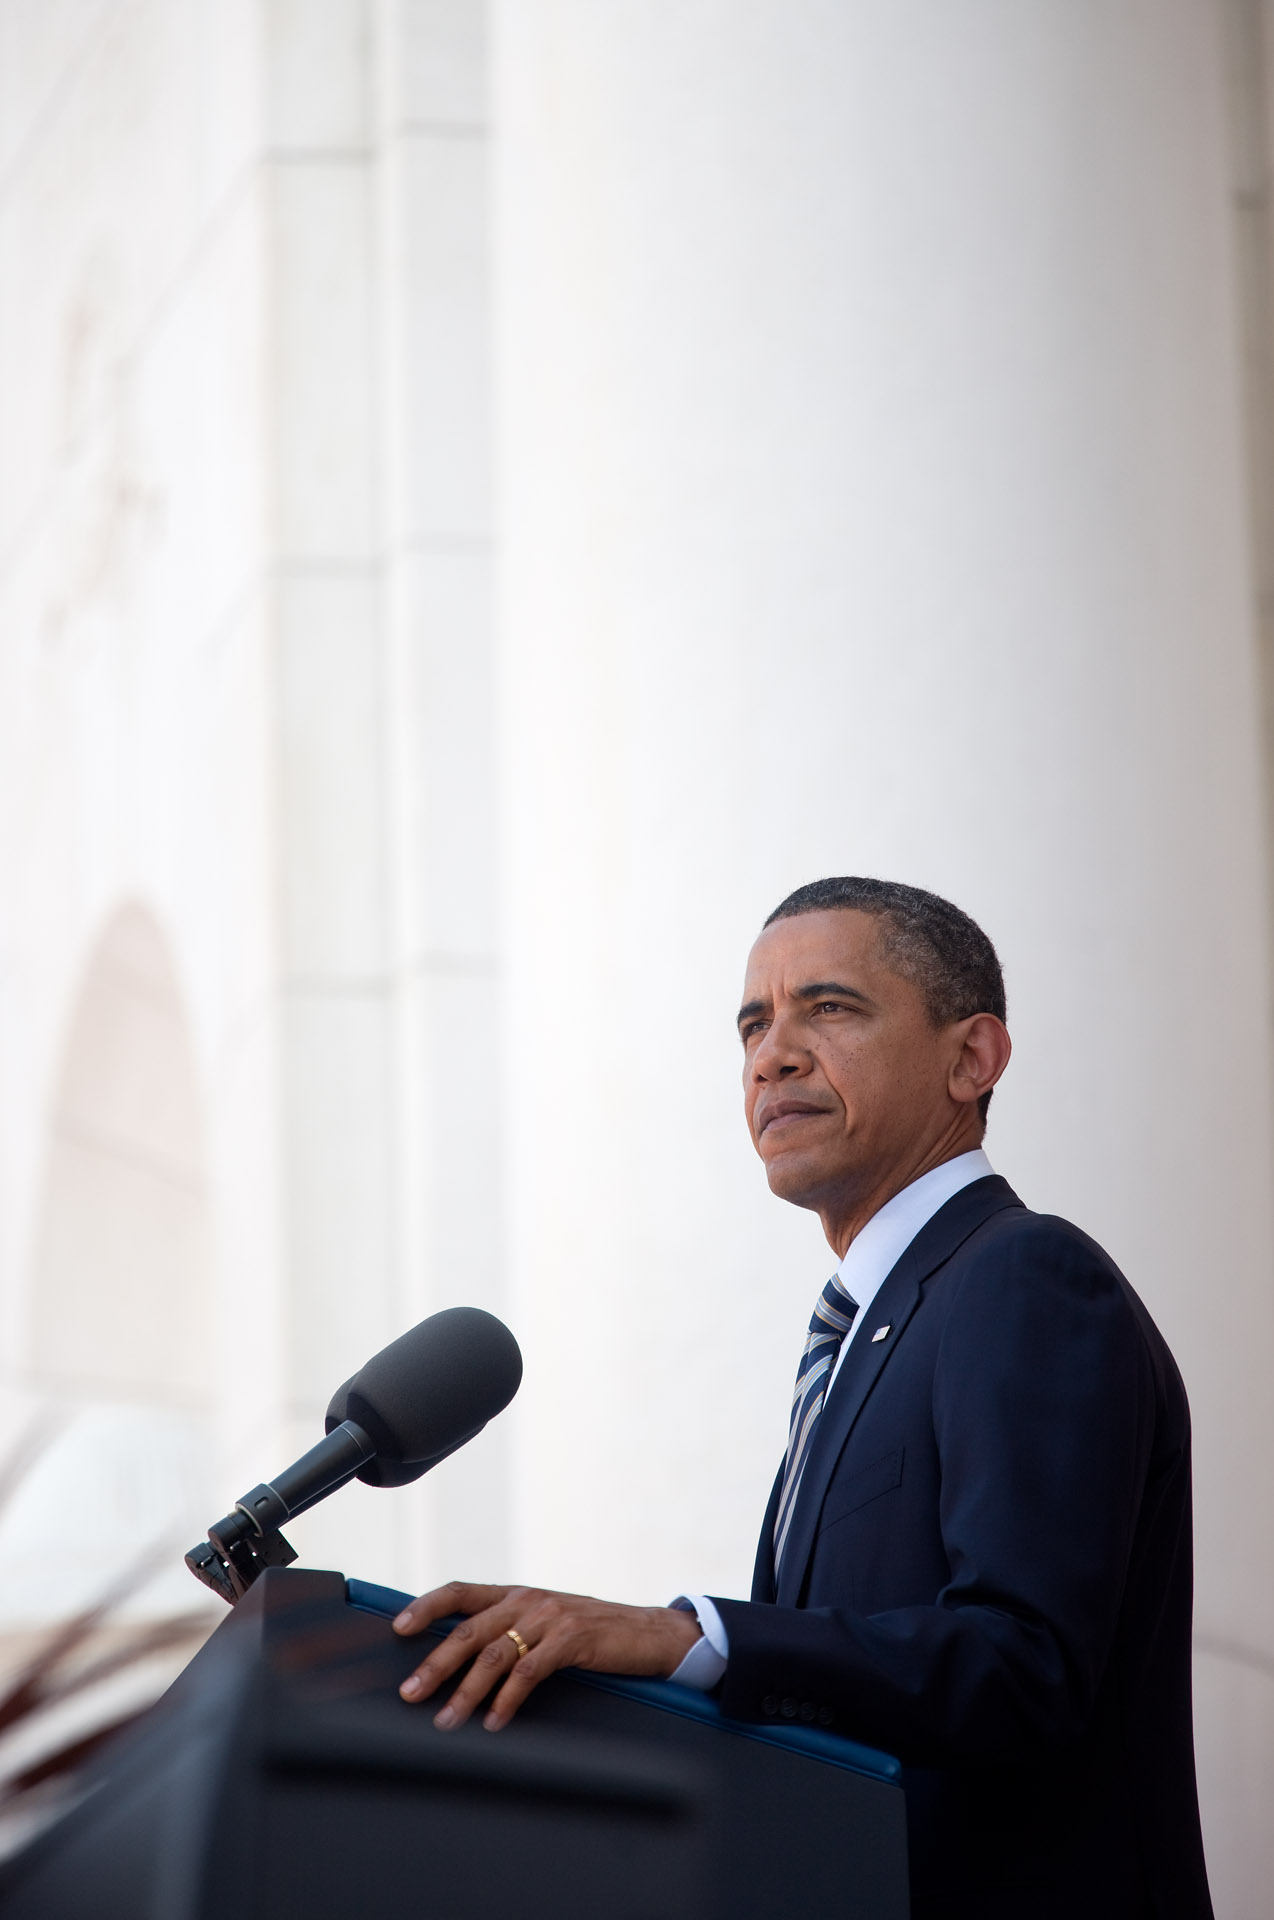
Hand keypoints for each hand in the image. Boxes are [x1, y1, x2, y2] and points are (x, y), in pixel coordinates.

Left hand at [391, 1580, 702, 1730]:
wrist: (649, 1633)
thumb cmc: (593, 1633)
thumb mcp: (546, 1622)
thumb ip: (511, 1630)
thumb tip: (462, 1660)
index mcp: (517, 1593)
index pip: (461, 1591)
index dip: (427, 1606)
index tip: (397, 1629)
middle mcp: (528, 1600)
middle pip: (469, 1629)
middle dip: (435, 1663)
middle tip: (410, 1693)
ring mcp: (550, 1618)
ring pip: (495, 1654)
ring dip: (465, 1691)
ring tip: (446, 1721)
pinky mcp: (572, 1639)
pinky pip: (530, 1671)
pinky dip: (507, 1699)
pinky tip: (493, 1721)